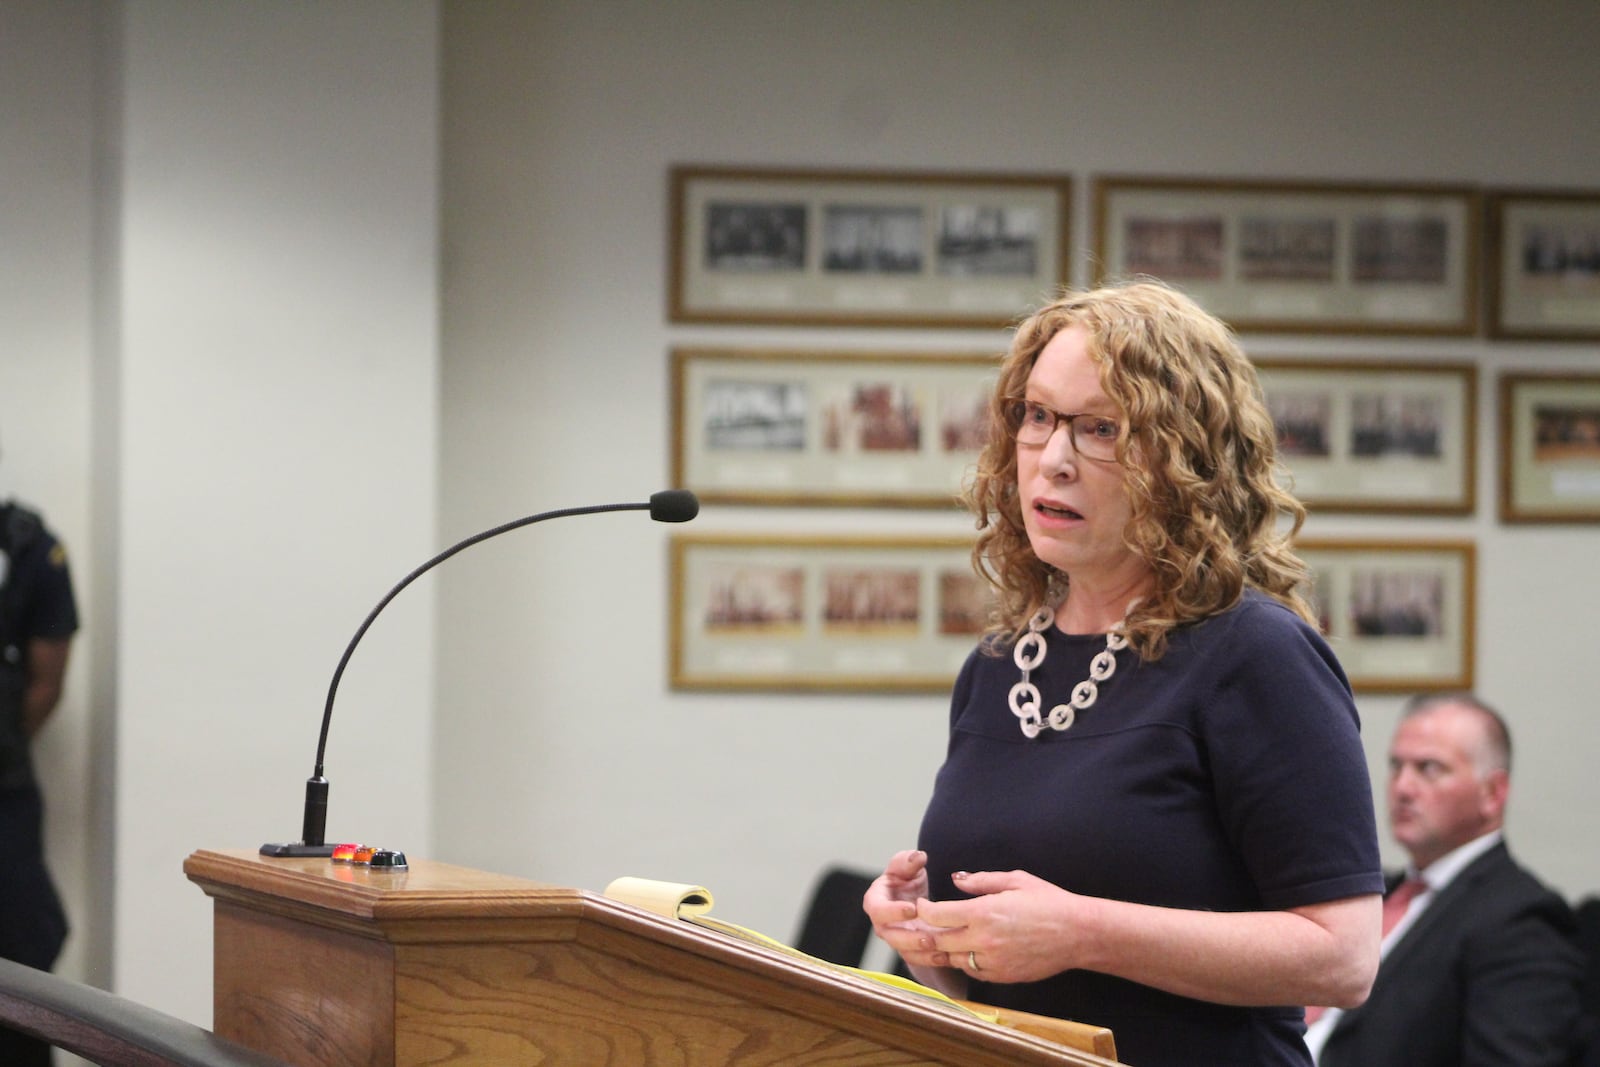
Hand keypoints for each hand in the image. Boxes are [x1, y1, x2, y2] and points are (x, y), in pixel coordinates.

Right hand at [862, 850, 945, 970]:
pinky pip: (918, 961)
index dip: (893, 911)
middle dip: (910, 938)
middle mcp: (883, 924)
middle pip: (891, 936)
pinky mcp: (910, 952)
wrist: (917, 901)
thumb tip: (917, 857)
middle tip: (929, 937)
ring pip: (905, 952)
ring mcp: (896, 940)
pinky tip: (946, 956)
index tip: (913, 908)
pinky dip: (931, 960)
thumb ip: (908, 861)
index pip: (878, 909)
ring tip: (940, 949)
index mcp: (876, 901)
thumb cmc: (908, 881)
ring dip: (922, 953)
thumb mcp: (908, 867)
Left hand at [916, 869, 1081, 983]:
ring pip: (953, 960)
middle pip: (938, 941)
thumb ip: (980, 881)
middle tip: (925, 924)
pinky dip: (966, 962)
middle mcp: (983, 940)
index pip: (937, 916)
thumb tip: (955, 879)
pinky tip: (969, 950)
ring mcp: (992, 962)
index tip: (922, 906)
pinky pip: (973, 972)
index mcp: (983, 912)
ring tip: (945, 937)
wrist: (1077, 933)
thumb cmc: (1048, 901)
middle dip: (927, 932)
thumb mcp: (1015, 880)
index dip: (923, 910)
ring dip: (945, 949)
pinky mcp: (1002, 976)